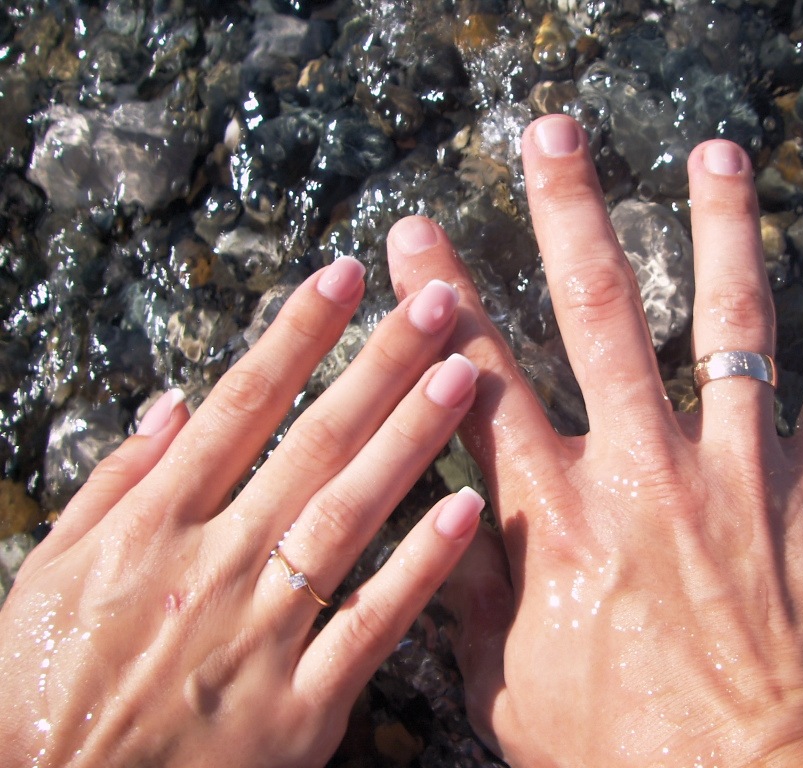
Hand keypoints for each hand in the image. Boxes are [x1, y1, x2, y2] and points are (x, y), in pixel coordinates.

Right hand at [0, 258, 482, 766]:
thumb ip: (115, 484)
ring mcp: (261, 635)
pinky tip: (466, 512)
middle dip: (378, 368)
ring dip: (409, 443)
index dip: (295, 335)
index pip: (240, 406)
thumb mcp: (49, 574)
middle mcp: (214, 564)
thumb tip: (175, 404)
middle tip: (437, 305)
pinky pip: (368, 626)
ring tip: (464, 378)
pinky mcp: (298, 708)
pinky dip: (417, 568)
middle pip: (312, 445)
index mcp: (153, 526)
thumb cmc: (42, 689)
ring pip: (348, 518)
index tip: (343, 277)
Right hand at [387, 115, 802, 766]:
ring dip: (723, 230)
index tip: (416, 234)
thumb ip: (472, 601)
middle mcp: (645, 471)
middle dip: (571, 213)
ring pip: (733, 325)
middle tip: (554, 137)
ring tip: (713, 155)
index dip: (440, 301)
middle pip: (602, 315)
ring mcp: (740, 474)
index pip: (481, 383)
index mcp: (558, 521)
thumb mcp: (513, 695)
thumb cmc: (632, 756)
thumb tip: (438, 525)